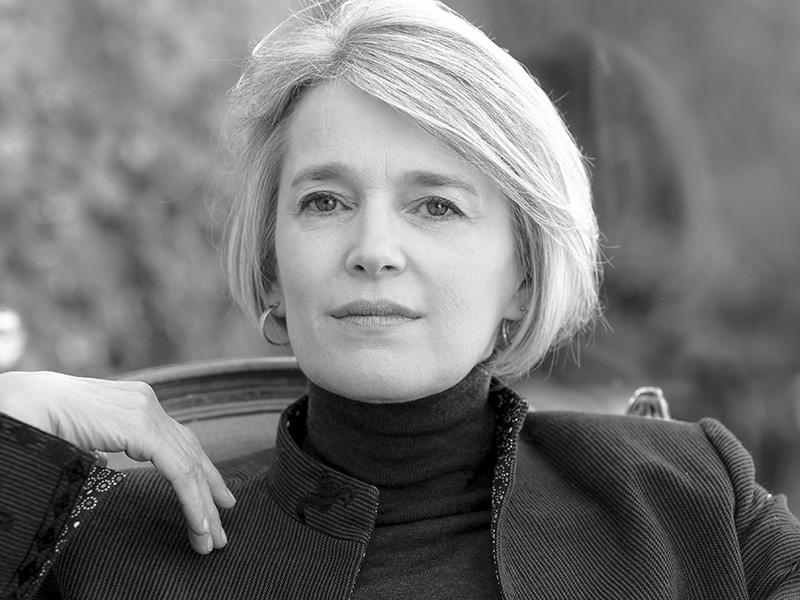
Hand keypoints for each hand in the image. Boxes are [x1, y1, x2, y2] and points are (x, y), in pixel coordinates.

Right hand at [0, 370, 235, 554]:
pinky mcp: (142, 427)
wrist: (25, 404)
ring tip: (212, 537)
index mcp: (136, 403)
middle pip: (192, 452)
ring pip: (190, 465)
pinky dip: (192, 499)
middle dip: (210, 491)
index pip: (180, 440)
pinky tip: (200, 523)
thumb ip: (104, 447)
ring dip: (204, 505)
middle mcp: (148, 403)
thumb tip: (107, 464)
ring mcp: (148, 411)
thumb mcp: (84, 437)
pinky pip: (178, 469)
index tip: (217, 498)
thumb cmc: (43, 421)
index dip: (201, 470)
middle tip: (222, 526)